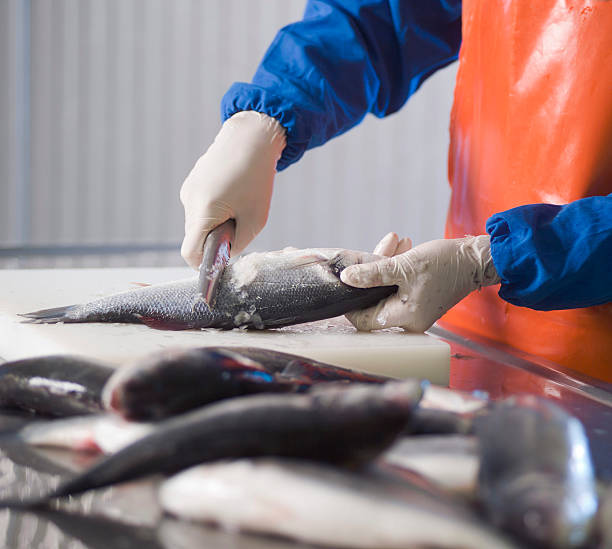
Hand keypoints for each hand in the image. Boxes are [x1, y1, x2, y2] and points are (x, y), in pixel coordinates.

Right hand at [180, 111, 285, 268]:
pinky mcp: (192, 183)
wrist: (251, 137)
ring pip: (198, 223)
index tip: (219, 265)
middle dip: (215, 240)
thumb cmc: (257, 178)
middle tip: (240, 224)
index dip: (203, 265)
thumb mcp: (255, 219)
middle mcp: (188, 201)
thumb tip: (224, 256)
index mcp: (202, 211)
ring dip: (216, 224)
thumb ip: (238, 244)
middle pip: (195, 237)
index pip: (189, 252)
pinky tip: (233, 193)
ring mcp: (188, 190)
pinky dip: (215, 210)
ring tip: (239, 204)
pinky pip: (201, 208)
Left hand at [341, 233, 499, 331]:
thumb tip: (346, 278)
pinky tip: (402, 246)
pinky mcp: (420, 297)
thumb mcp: (404, 265)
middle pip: (375, 300)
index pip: (364, 319)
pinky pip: (399, 285)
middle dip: (371, 272)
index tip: (345, 280)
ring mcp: (415, 309)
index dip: (351, 301)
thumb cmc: (445, 264)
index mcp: (404, 318)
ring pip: (387, 289)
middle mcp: (409, 320)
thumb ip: (372, 273)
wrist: (477, 259)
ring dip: (385, 264)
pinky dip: (397, 267)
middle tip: (374, 249)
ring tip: (395, 240)